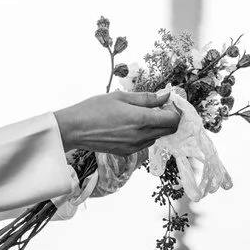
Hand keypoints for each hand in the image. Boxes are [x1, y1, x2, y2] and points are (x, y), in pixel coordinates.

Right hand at [54, 89, 177, 155]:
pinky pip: (145, 143)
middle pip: (169, 130)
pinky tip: (132, 125)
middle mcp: (141, 136)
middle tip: (159, 106)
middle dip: (169, 118)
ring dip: (157, 126)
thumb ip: (146, 98)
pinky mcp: (127, 153)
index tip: (169, 102)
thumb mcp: (121, 97)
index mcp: (141, 120)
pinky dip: (146, 134)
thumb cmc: (95, 108)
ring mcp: (134, 147)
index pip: (173, 120)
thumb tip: (166, 95)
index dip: (175, 110)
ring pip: (157, 137)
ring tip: (141, 114)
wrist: (74, 129)